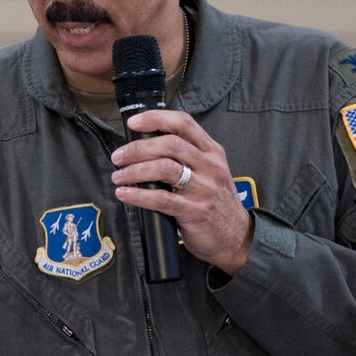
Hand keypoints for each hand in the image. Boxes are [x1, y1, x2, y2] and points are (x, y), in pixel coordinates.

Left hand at [111, 110, 253, 272]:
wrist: (237, 237)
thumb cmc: (216, 203)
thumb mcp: (210, 172)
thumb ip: (187, 157)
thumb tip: (146, 148)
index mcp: (212, 152)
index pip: (183, 123)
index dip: (156, 118)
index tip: (134, 122)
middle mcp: (209, 166)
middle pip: (169, 144)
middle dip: (138, 148)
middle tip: (118, 157)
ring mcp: (203, 188)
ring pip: (164, 168)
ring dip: (135, 171)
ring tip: (118, 176)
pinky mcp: (194, 211)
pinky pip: (161, 199)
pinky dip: (138, 195)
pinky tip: (124, 194)